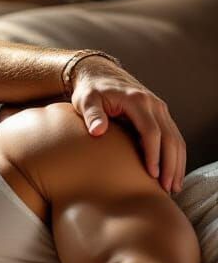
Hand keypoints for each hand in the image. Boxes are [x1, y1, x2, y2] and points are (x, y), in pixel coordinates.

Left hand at [69, 56, 185, 193]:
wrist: (99, 74)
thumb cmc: (90, 91)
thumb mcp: (85, 101)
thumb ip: (92, 115)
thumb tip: (98, 131)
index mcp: (136, 100)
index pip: (151, 131)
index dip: (153, 153)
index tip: (151, 174)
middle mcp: (153, 104)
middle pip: (170, 137)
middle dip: (170, 164)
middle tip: (167, 188)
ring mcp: (160, 109)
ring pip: (176, 138)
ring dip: (177, 163)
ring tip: (173, 186)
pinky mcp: (160, 114)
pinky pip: (173, 136)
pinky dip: (176, 155)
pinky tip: (173, 172)